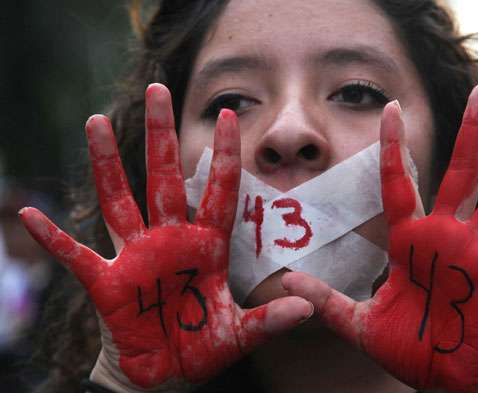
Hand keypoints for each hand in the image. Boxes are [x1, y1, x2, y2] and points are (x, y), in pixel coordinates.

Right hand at [20, 84, 312, 391]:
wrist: (166, 375)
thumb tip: (307, 306)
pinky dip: (52, 239)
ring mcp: (136, 257)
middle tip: (158, 89)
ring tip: (97, 123)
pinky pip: (75, 256)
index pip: (217, 191)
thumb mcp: (239, 335)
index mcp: (206, 247)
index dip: (224, 155)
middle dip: (161, 136)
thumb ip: (269, 321)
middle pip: (163, 179)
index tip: (232, 116)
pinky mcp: (107, 282)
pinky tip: (28, 215)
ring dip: (108, 164)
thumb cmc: (202, 348)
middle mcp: (170, 240)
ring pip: (121, 201)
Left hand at [283, 84, 477, 392]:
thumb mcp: (359, 323)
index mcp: (409, 241)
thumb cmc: (409, 348)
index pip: (399, 183)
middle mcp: (444, 236)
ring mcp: (475, 252)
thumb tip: (288, 281)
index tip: (389, 107)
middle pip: (460, 173)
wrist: (446, 380)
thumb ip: (327, 300)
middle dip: (471, 131)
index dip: (393, 147)